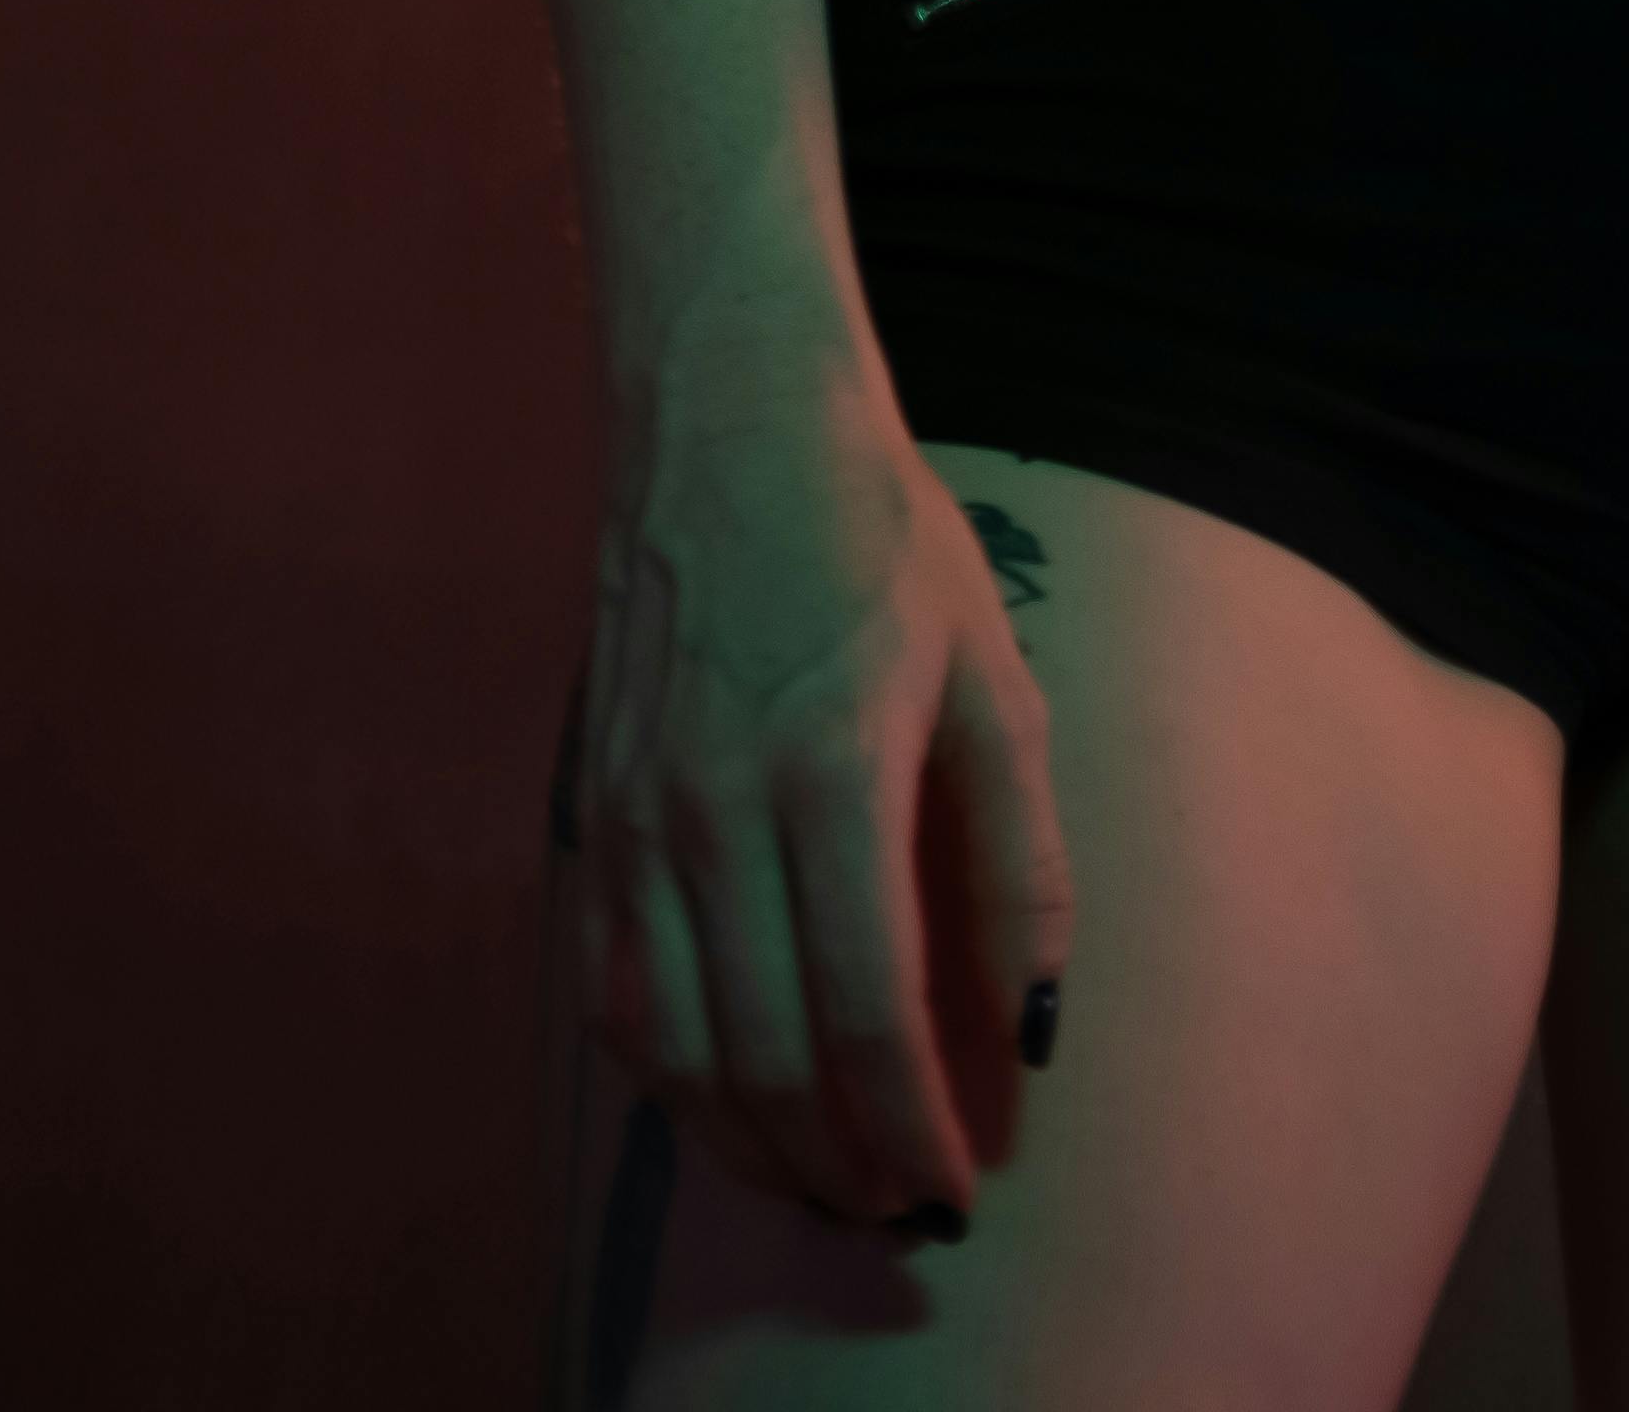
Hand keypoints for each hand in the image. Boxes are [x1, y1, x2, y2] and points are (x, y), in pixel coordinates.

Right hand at [576, 329, 1071, 1231]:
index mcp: (830, 769)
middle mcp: (714, 809)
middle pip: (764, 1059)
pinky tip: (730, 1105)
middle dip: (838, 1165)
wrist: (729, 420)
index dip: (914, 1125)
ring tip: (824, 1184)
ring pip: (675, 1053)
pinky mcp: (592, 814)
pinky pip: (612, 997)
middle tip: (897, 1208)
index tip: (959, 1184)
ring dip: (750, 1148)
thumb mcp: (991, 675)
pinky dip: (671, 1083)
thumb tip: (1035, 1022)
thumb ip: (1021, 859)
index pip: (866, 1013)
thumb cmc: (880, 539)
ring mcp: (637, 816)